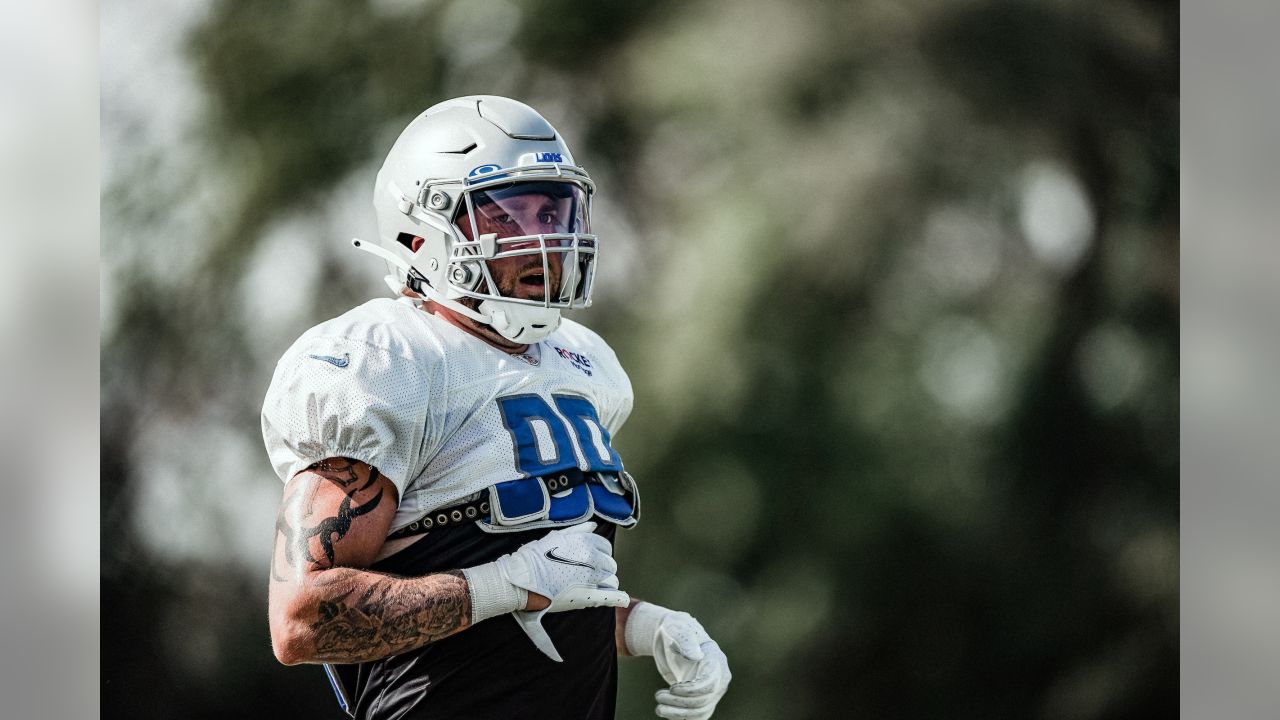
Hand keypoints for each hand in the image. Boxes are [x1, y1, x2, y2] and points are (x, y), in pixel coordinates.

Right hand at [497, 521, 626, 611]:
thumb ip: (578, 530)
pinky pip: (611, 596)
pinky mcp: (588, 596)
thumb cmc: (535, 557)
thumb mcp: (556, 537)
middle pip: (609, 565)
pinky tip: (623, 599)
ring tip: (593, 586)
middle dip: (602, 569)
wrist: (523, 580)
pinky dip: (619, 598)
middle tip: (588, 574)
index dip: (599, 555)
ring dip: (605, 583)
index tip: (591, 560)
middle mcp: (593, 558)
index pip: (605, 548)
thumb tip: (594, 526)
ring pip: (611, 580)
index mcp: (586, 543)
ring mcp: (592, 578)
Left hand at [625, 603, 730, 719]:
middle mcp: (719, 676)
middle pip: (705, 699)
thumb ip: (686, 640)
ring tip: (659, 708)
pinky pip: (697, 715)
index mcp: (715, 659)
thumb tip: (696, 656)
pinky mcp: (703, 698)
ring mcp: (712, 689)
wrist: (670, 638)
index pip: (710, 682)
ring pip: (701, 710)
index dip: (692, 690)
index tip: (672, 689)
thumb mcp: (677, 628)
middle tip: (658, 696)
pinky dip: (683, 717)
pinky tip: (668, 713)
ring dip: (679, 713)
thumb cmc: (675, 629)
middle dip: (681, 702)